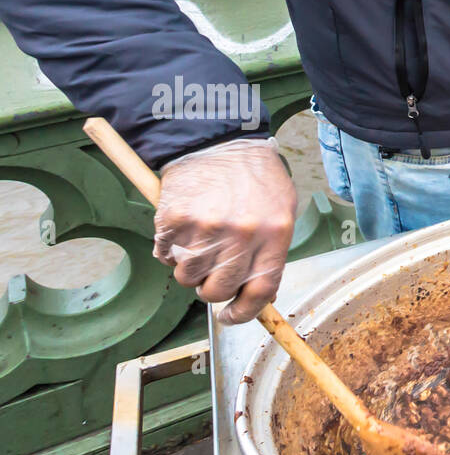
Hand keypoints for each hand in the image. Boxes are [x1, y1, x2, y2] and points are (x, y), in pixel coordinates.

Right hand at [154, 139, 297, 323]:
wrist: (217, 138)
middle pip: (220, 289)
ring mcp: (206, 226)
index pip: (261, 290)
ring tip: (196, 248)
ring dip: (189, 271)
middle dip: (213, 292)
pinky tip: (179, 233)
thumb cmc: (253, 176)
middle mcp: (242, 233)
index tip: (232, 316)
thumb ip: (272, 252)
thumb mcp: (280, 210)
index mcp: (275, 232)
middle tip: (211, 278)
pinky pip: (164, 255)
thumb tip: (259, 295)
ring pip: (188, 277)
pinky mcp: (174, 218)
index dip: (245, 312)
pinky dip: (167, 251)